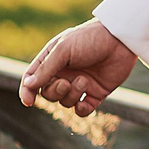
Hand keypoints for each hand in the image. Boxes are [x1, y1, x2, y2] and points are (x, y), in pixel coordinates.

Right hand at [19, 19, 139, 113]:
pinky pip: (82, 110)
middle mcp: (64, 73)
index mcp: (53, 60)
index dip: (27, 91)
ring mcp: (80, 84)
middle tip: (66, 82)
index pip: (33, 79)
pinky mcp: (96, 93)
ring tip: (84, 81)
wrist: (121, 40)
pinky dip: (81, 109)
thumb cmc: (90, 39)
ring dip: (71, 95)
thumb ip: (46, 68)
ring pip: (65, 102)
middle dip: (54, 92)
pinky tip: (85, 102)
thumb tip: (28, 85)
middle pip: (48, 93)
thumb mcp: (64, 50)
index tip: (28, 101)